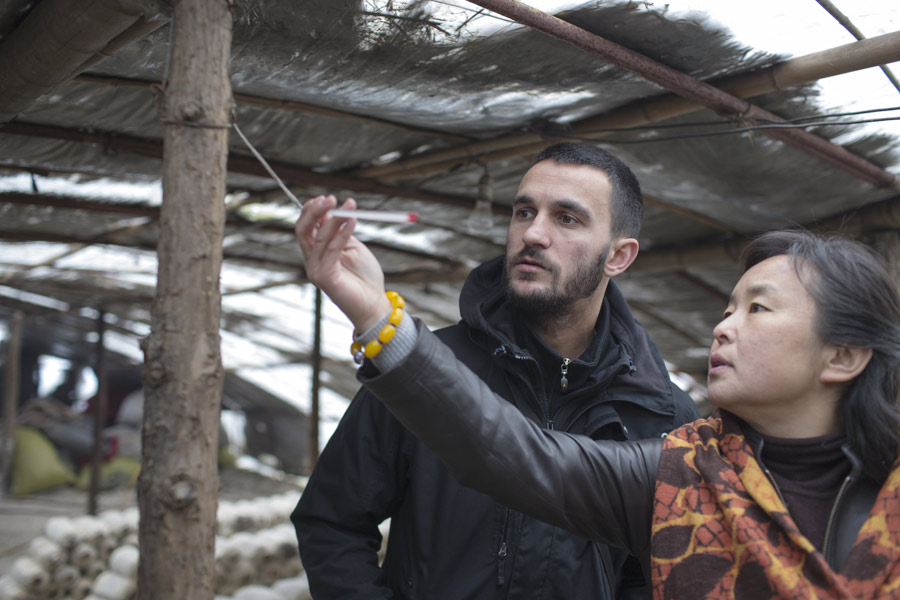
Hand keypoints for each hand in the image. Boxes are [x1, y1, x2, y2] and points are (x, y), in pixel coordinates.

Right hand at [295, 195, 390, 330]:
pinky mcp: (325, 277)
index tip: (327, 197)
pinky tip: (353, 221)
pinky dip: (342, 233)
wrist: (374, 303)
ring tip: (350, 206)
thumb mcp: (352, 247)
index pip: (306, 227)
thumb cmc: (365, 276)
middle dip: (315, 211)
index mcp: (317, 252)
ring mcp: (316, 269)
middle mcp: (312, 260)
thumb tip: (333, 211)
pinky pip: (332, 249)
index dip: (312, 210)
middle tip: (330, 198)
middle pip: (303, 230)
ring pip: (319, 237)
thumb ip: (341, 231)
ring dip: (335, 218)